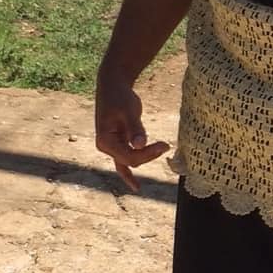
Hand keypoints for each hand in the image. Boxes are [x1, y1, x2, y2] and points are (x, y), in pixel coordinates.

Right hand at [94, 64, 169, 190]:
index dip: (147, 154)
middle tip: (167, 145)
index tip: (165, 145)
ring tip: (163, 148)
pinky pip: (124, 162)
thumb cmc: (120, 96)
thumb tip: (139, 145)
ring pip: (131, 161)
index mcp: (105, 140)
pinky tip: (136, 187)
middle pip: (131, 161)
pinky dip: (129, 174)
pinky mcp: (118, 145)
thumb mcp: (129, 110)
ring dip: (146, 158)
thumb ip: (135, 128)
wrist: (112, 86)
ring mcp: (111, 148)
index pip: (129, 157)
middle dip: (149, 155)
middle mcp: (106, 147)